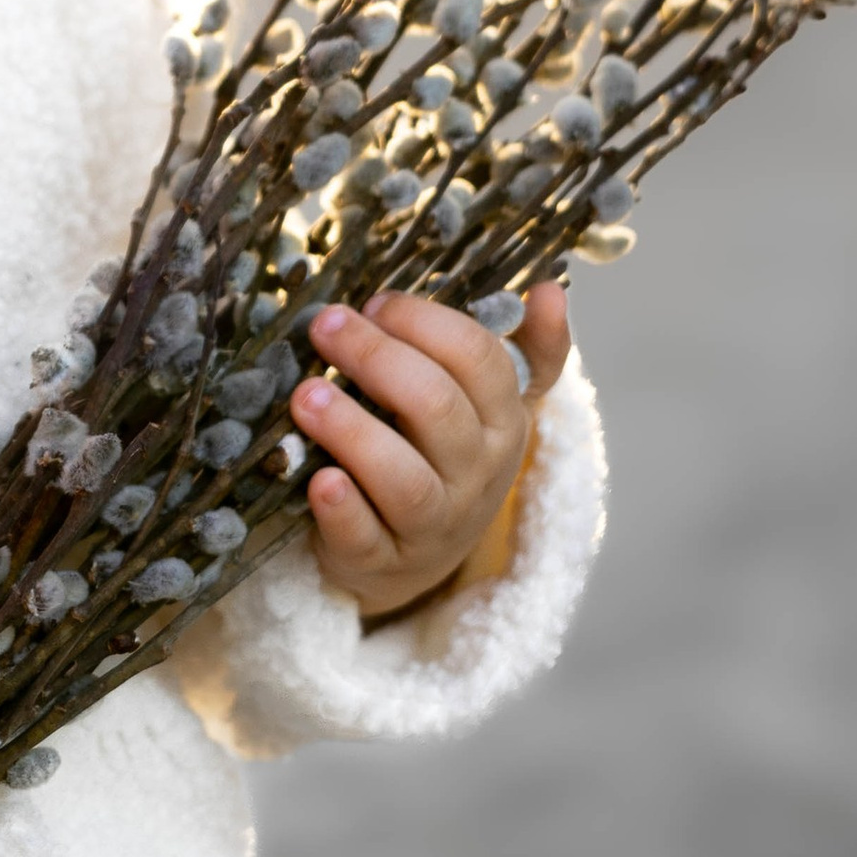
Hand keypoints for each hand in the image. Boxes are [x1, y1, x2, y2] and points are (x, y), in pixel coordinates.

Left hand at [294, 282, 569, 621]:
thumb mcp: (485, 406)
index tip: (374, 303)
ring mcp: (432, 525)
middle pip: (437, 409)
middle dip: (376, 359)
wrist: (413, 556)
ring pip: (405, 479)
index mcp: (503, 423)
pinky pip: (365, 538)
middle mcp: (476, 476)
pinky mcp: (382, 562)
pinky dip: (342, 510)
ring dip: (352, 431)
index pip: (480, 360)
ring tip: (306, 396)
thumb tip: (550, 293)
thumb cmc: (442, 456)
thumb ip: (524, 349)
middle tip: (326, 328)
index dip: (424, 323)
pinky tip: (319, 479)